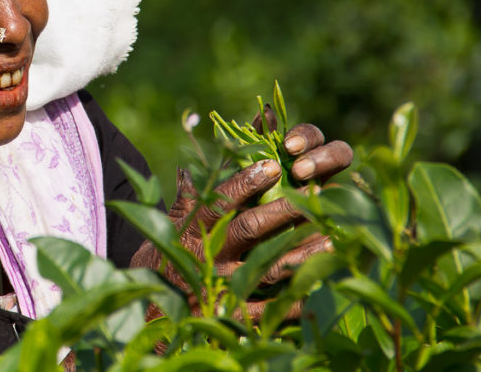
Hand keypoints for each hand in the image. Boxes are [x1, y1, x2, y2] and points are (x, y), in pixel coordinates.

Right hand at [131, 123, 352, 319]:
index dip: (246, 182)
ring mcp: (221, 284)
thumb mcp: (169, 226)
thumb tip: (191, 168)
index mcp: (193, 228)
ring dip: (302, 252)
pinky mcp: (230, 314)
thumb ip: (186, 199)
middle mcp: (208, 254)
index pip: (220, 199)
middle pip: (250, 228)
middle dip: (284, 210)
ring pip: (267, 265)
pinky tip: (320, 289)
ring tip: (332, 237)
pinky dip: (293, 301)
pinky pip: (268, 308)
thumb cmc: (164, 258)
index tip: (272, 166)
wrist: (148, 309)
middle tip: (314, 192)